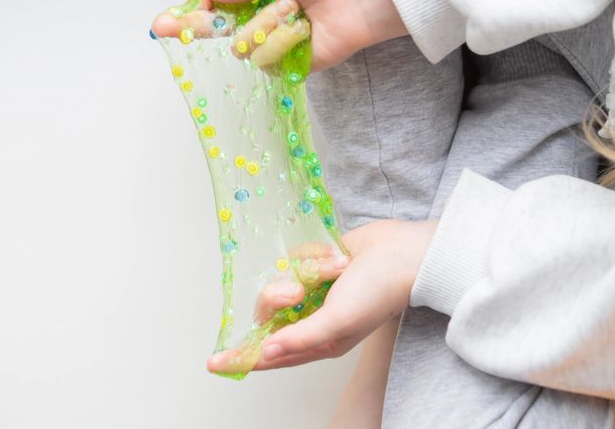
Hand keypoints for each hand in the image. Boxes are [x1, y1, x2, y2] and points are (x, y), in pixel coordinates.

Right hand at [152, 0, 406, 71]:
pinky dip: (282, 42)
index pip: (209, 14)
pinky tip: (301, 31)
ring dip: (265, 24)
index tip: (160, 25)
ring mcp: (269, 48)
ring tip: (293, 11)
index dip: (185, 20)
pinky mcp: (285, 67)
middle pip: (214, 36)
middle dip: (194, 29)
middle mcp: (256, 25)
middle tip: (167, 29)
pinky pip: (266, 61)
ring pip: (242, 47)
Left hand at [208, 219, 436, 372]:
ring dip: (305, 271)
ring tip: (331, 268)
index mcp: (318, 341)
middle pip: (268, 313)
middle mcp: (312, 318)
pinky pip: (295, 258)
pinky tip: (336, 256)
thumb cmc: (376, 292)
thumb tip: (265, 354)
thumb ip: (299, 338)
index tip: (213, 362)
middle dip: (279, 297)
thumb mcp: (336, 323)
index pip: (269, 354)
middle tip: (296, 290)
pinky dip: (314, 255)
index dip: (242, 358)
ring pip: (280, 282)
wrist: (401, 252)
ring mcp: (313, 290)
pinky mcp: (315, 264)